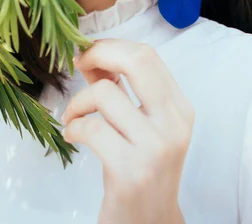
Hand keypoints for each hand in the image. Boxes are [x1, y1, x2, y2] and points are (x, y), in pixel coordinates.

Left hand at [61, 39, 193, 223]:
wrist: (149, 223)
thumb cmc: (140, 167)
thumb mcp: (140, 124)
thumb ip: (120, 89)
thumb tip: (90, 55)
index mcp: (179, 108)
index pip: (147, 55)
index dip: (111, 46)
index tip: (89, 54)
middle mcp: (174, 124)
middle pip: (136, 60)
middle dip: (98, 53)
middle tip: (77, 65)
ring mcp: (155, 147)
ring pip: (105, 93)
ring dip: (77, 102)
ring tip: (73, 117)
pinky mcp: (131, 171)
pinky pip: (91, 128)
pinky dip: (73, 127)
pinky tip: (74, 136)